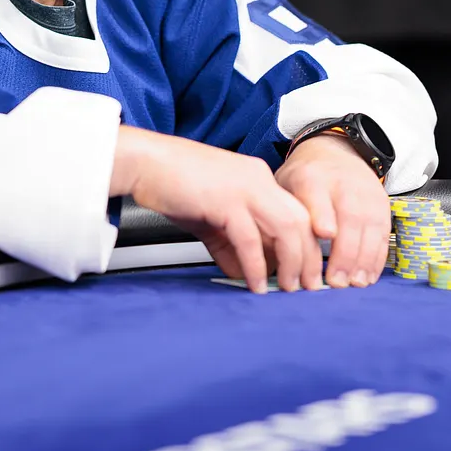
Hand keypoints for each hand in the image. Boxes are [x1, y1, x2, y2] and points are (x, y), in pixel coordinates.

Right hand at [112, 126, 322, 293]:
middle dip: (308, 257)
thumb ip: (228, 243)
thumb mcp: (209, 217)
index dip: (305, 244)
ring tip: (286, 287)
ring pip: (285, 228)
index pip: (296, 212)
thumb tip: (241, 271)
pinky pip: (250, 239)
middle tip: (306, 286)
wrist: (143, 162)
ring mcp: (244, 187)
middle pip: (301, 220)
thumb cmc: (171, 183)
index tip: (304, 270)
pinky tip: (255, 283)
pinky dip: (256, 265)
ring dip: (290, 262)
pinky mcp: (225, 200)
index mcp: (257, 177)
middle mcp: (258, 178)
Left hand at [274, 133, 390, 288]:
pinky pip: (383, 232)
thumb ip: (280, 213)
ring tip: (354, 284)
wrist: (335, 152)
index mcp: (310, 177)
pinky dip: (377, 257)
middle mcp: (342, 183)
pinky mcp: (382, 204)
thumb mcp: (284, 185)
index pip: (317, 194)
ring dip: (363, 259)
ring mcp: (366, 192)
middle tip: (336, 282)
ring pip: (370, 226)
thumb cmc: (303, 179)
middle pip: (349, 216)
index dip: (323, 214)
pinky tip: (368, 276)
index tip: (323, 234)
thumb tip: (266, 254)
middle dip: (344, 252)